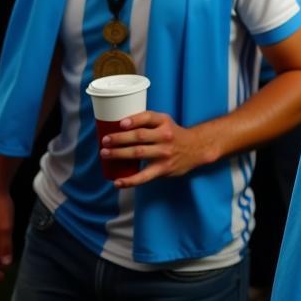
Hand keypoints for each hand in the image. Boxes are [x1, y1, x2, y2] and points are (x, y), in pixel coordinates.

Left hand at [101, 111, 216, 188]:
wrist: (196, 148)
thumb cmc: (174, 134)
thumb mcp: (165, 123)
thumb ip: (148, 123)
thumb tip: (118, 127)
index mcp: (165, 122)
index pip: (149, 117)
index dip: (135, 120)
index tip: (121, 123)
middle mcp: (165, 135)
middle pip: (140, 136)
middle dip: (119, 139)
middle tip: (105, 140)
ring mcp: (164, 153)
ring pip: (138, 153)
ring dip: (119, 154)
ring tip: (105, 153)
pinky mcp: (163, 168)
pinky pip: (144, 176)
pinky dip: (129, 180)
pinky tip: (117, 182)